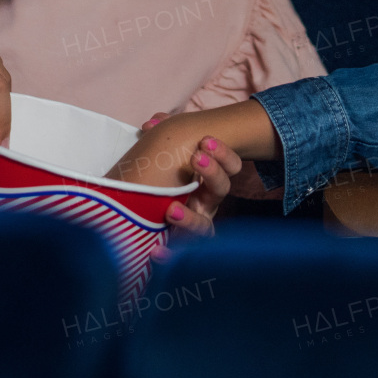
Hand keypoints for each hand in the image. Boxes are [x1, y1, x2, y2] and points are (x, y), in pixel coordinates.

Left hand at [141, 113, 241, 242]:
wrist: (148, 212)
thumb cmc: (165, 177)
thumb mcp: (167, 155)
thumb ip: (162, 136)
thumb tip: (152, 122)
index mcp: (208, 177)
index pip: (230, 164)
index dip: (223, 153)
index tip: (205, 140)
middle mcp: (208, 201)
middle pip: (222, 188)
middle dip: (211, 171)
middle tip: (196, 158)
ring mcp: (197, 224)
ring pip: (205, 227)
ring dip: (190, 218)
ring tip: (170, 210)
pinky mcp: (183, 246)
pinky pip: (183, 255)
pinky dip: (170, 255)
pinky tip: (156, 252)